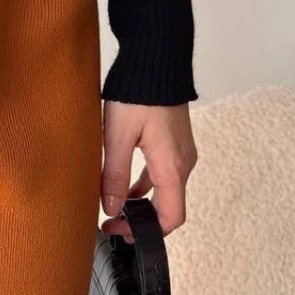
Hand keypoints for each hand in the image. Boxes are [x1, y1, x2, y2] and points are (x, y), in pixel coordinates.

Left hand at [100, 101, 197, 240]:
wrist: (156, 62)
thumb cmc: (138, 95)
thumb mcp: (118, 137)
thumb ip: (115, 175)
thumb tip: (111, 208)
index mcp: (172, 166)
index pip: (171, 217)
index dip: (147, 232)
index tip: (119, 231)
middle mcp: (183, 163)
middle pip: (168, 208)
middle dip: (141, 221)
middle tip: (111, 223)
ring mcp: (181, 153)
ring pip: (164, 192)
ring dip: (142, 204)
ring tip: (113, 206)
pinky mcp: (174, 144)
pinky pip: (162, 175)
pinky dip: (145, 186)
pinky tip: (123, 184)